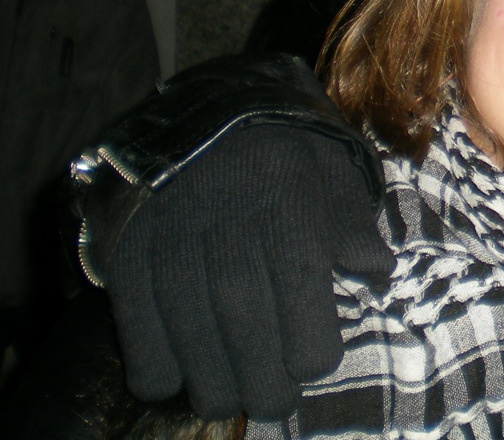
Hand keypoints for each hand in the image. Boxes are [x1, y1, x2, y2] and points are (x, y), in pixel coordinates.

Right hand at [107, 124, 392, 419]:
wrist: (204, 103)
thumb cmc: (282, 144)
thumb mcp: (332, 165)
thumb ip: (353, 220)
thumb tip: (375, 272)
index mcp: (286, 187)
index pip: (299, 275)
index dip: (308, 335)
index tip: (314, 365)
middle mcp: (227, 206)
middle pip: (240, 307)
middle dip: (259, 372)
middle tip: (273, 402)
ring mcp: (170, 222)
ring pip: (186, 316)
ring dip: (206, 374)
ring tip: (224, 400)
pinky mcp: (128, 237)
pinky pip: (133, 308)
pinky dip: (148, 354)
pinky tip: (167, 381)